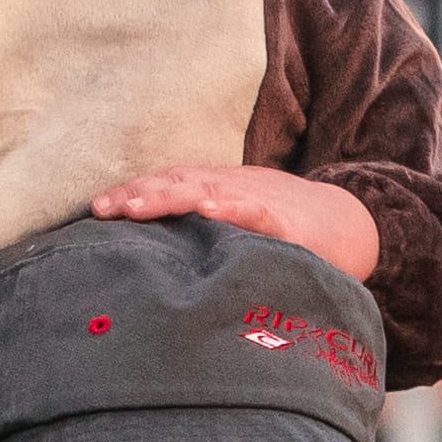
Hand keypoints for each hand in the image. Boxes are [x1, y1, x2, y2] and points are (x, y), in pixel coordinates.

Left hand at [89, 161, 380, 279]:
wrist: (347, 224)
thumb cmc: (283, 227)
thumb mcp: (236, 221)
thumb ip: (200, 232)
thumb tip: (152, 259)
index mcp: (214, 189)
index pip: (164, 184)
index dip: (131, 193)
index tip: (95, 208)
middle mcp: (229, 188)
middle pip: (175, 182)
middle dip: (137, 194)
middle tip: (102, 210)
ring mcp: (255, 201)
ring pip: (205, 191)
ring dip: (169, 196)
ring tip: (136, 207)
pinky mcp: (284, 221)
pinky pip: (253, 211)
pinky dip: (230, 208)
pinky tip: (208, 210)